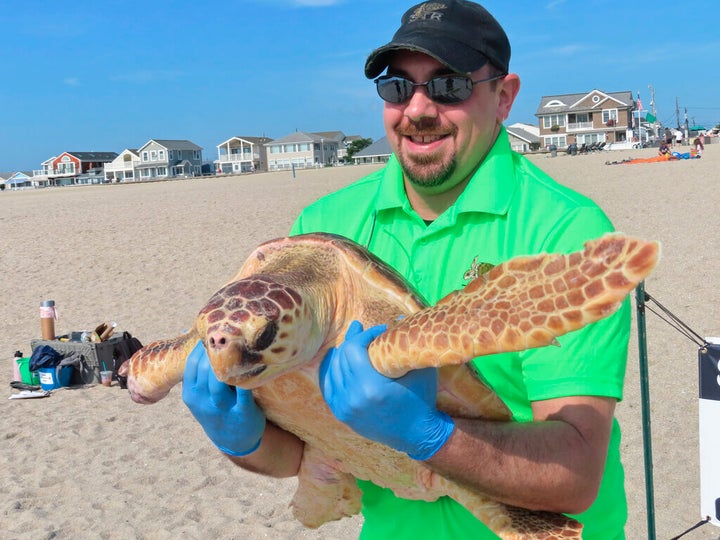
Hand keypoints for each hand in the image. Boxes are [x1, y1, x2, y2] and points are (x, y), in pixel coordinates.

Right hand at [182, 340, 265, 455]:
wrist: (234, 440)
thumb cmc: (217, 409)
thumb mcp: (201, 395)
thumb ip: (199, 373)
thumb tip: (196, 336)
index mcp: (191, 395)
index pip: (192, 364)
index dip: (202, 346)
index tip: (214, 333)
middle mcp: (202, 402)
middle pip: (204, 370)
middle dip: (215, 351)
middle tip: (228, 335)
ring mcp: (222, 409)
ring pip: (219, 381)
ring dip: (228, 363)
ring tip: (238, 347)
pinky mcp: (242, 413)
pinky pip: (244, 392)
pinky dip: (247, 378)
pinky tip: (252, 364)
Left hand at [319, 320, 453, 460]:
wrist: (416, 434)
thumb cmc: (421, 400)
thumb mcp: (420, 371)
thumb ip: (408, 345)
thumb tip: (400, 318)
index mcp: (371, 388)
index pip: (353, 349)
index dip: (363, 335)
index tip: (379, 330)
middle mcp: (353, 398)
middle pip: (341, 357)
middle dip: (352, 340)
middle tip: (363, 330)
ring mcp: (344, 408)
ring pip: (332, 369)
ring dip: (342, 353)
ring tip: (353, 342)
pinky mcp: (341, 413)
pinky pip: (328, 385)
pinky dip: (332, 370)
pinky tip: (339, 359)